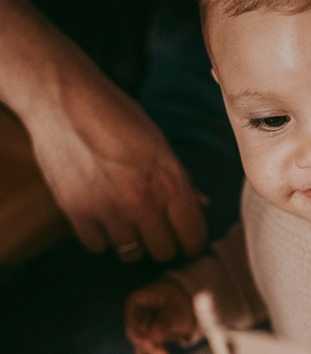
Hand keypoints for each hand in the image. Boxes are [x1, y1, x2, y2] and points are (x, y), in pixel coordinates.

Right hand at [28, 60, 208, 262]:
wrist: (64, 100)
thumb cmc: (117, 118)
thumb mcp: (158, 144)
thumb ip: (179, 180)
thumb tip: (203, 206)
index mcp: (170, 182)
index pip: (194, 237)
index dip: (192, 241)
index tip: (186, 239)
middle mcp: (142, 201)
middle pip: (164, 252)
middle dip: (163, 243)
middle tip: (155, 230)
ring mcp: (108, 210)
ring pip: (131, 253)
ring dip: (131, 240)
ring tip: (125, 217)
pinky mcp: (77, 212)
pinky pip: (98, 246)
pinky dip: (101, 236)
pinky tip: (101, 215)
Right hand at [125, 279, 195, 353]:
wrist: (184, 299)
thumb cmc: (179, 300)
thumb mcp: (177, 308)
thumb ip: (166, 321)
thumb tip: (154, 335)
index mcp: (136, 301)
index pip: (132, 321)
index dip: (141, 333)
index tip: (153, 340)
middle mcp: (133, 313)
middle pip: (135, 333)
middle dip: (149, 345)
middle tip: (165, 353)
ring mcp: (137, 324)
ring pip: (140, 342)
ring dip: (151, 350)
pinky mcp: (144, 333)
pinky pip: (143, 345)